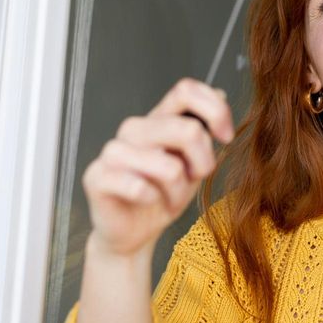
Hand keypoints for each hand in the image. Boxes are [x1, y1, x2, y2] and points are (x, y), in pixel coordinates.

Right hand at [81, 78, 234, 256]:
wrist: (134, 232)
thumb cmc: (164, 195)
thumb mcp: (194, 163)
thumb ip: (204, 130)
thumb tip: (220, 93)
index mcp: (159, 118)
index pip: (186, 90)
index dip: (215, 110)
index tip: (226, 137)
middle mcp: (135, 128)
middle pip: (187, 129)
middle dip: (203, 162)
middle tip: (195, 180)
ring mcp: (113, 150)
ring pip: (168, 166)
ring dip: (178, 191)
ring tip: (170, 198)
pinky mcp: (97, 176)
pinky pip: (138, 186)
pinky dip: (152, 199)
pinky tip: (147, 201)